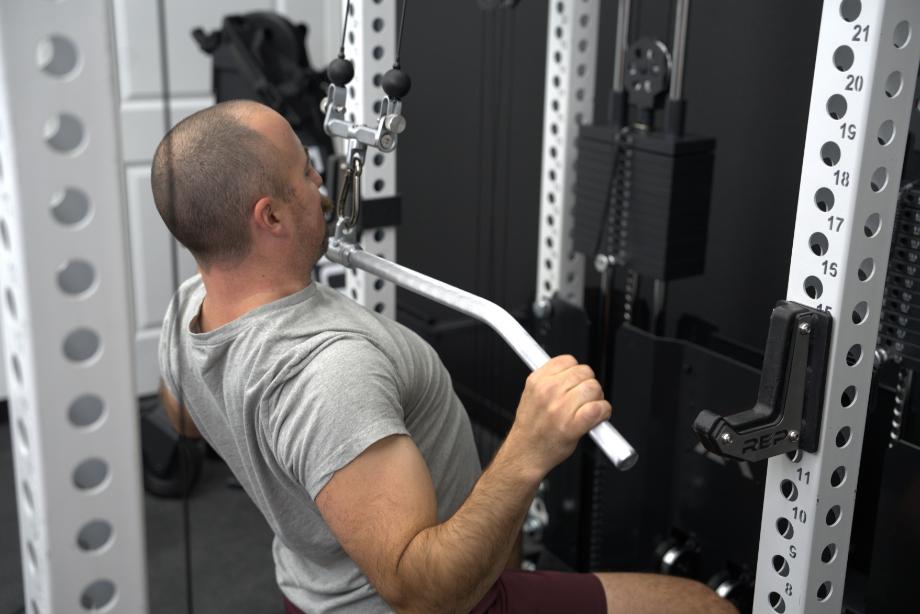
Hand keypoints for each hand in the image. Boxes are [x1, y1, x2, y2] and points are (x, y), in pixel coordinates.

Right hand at [505, 355, 611, 476]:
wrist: (525, 453)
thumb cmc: (531, 428)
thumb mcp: (531, 395)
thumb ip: (549, 380)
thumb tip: (572, 371)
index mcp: (537, 381)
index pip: (568, 360)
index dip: (576, 372)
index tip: (576, 382)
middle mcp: (548, 391)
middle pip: (584, 372)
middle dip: (588, 385)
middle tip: (585, 398)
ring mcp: (560, 408)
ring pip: (594, 388)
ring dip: (597, 399)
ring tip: (589, 409)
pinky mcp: (572, 426)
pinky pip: (599, 408)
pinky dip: (603, 412)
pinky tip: (598, 417)